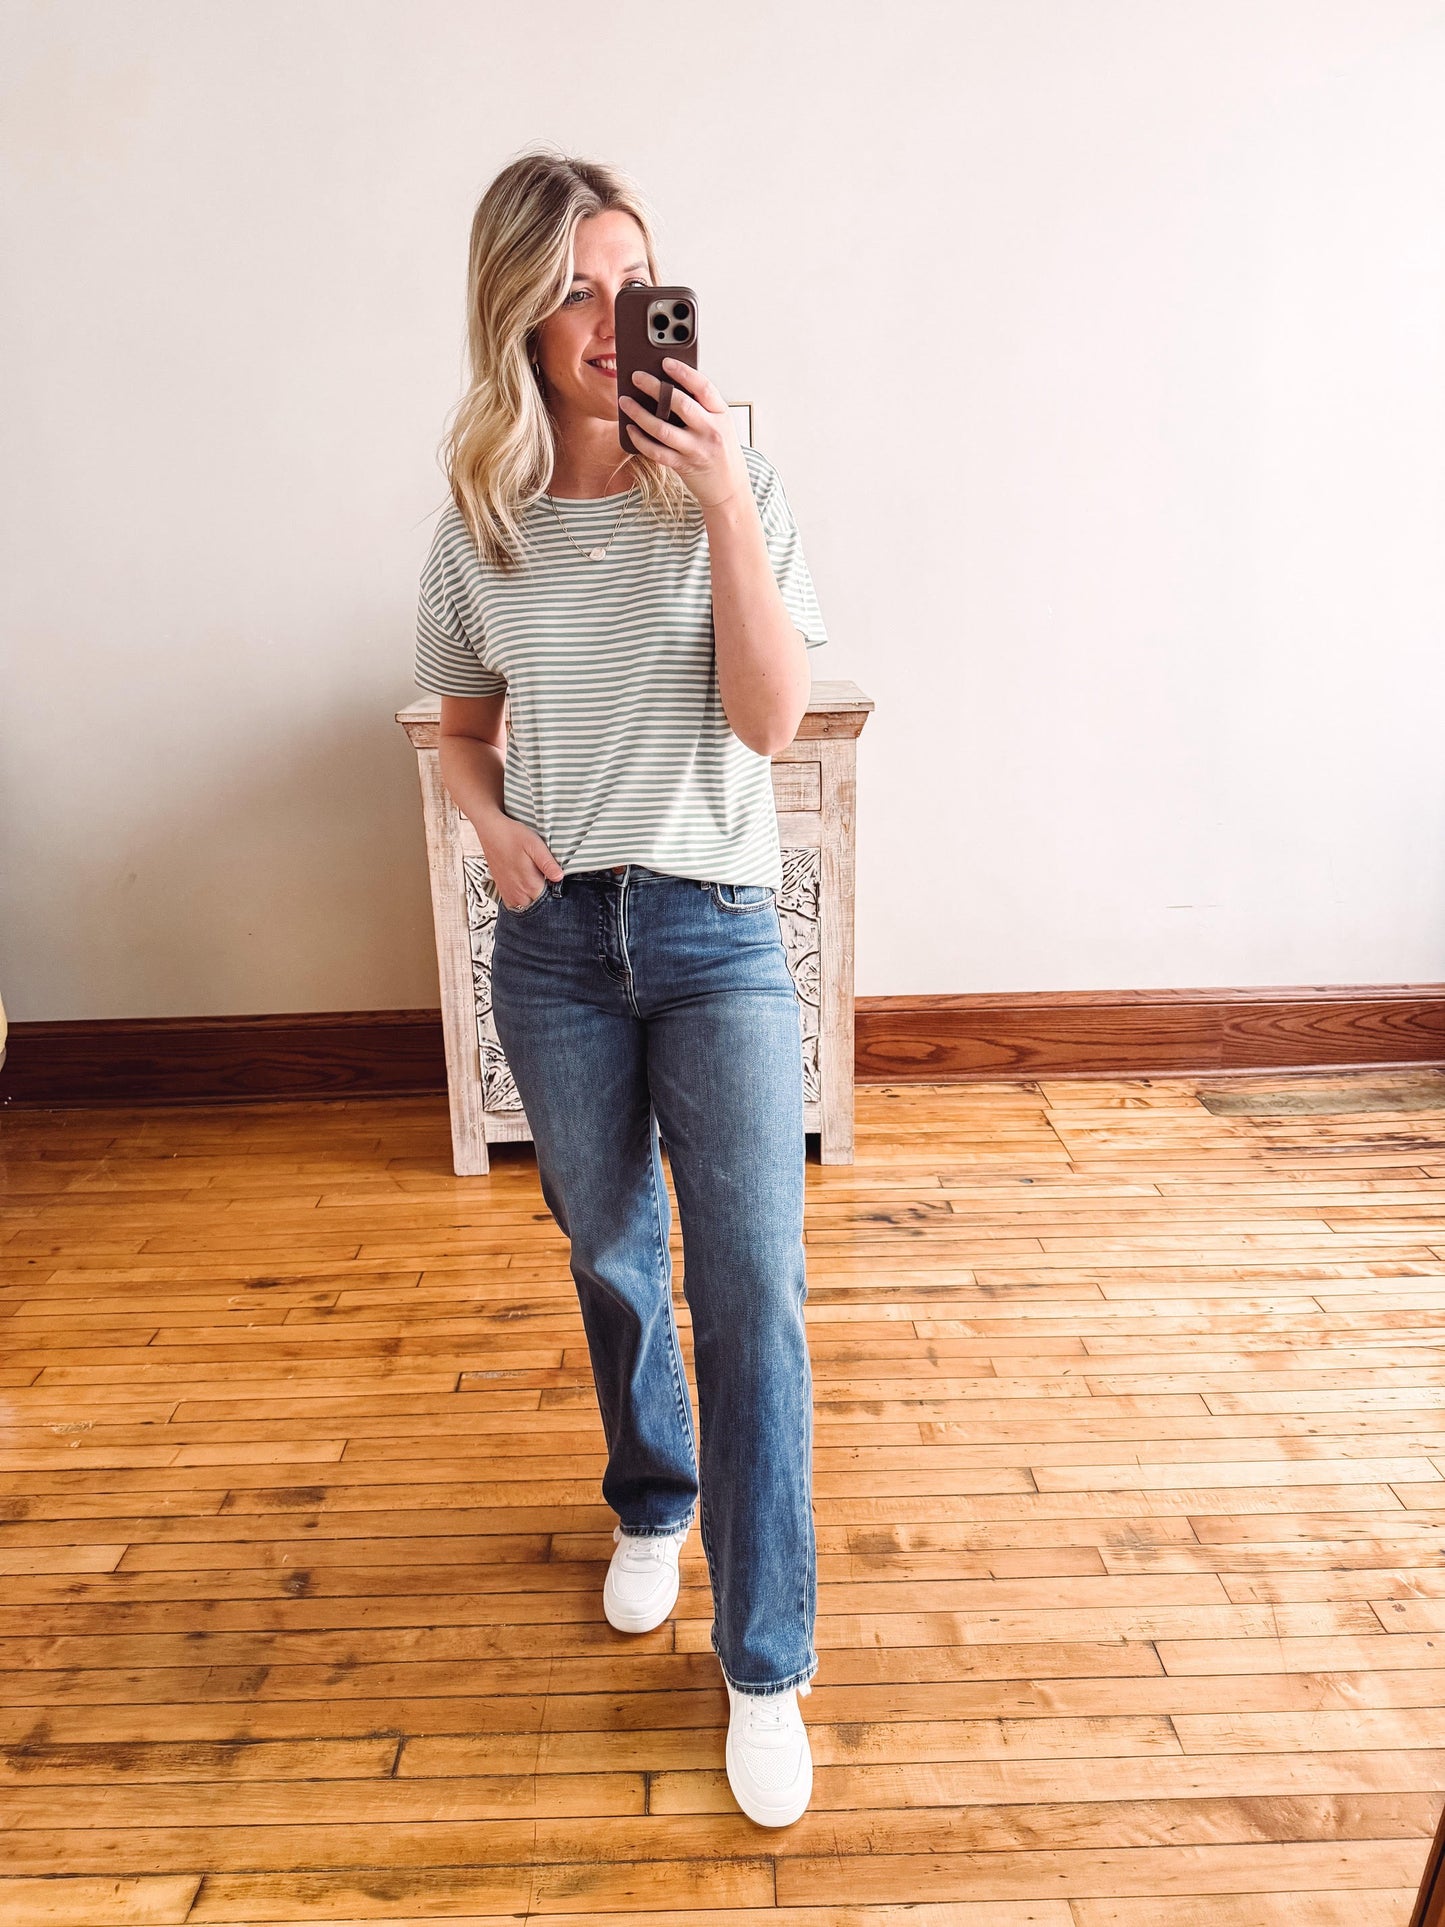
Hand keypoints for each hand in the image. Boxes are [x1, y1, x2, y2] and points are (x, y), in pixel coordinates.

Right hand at [476, 813, 562, 910]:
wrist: (491, 831)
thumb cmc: (512, 835)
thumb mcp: (534, 845)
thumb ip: (547, 863)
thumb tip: (559, 877)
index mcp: (529, 884)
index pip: (550, 901)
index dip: (557, 893)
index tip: (557, 883)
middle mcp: (518, 894)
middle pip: (539, 906)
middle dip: (546, 898)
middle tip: (548, 880)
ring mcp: (509, 894)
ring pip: (527, 907)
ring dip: (534, 899)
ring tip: (538, 882)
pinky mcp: (503, 891)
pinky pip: (516, 905)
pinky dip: (523, 900)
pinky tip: (527, 887)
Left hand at [619, 357, 749, 511]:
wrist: (729, 488)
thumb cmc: (721, 452)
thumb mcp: (720, 424)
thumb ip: (701, 407)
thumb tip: (668, 385)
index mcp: (721, 414)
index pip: (703, 387)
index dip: (684, 372)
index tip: (665, 362)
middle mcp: (710, 430)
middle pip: (679, 403)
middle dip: (654, 387)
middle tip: (636, 376)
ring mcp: (696, 449)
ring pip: (662, 429)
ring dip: (639, 413)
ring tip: (625, 401)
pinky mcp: (683, 466)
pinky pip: (656, 451)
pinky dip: (640, 439)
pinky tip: (630, 429)